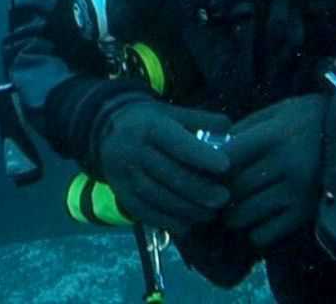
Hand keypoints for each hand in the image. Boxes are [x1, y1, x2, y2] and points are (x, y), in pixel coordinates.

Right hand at [92, 100, 232, 234]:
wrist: (106, 131)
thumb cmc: (149, 122)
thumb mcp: (171, 112)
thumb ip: (200, 120)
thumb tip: (229, 128)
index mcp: (149, 127)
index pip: (176, 143)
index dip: (201, 155)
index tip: (225, 166)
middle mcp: (134, 150)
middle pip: (169, 174)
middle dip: (200, 189)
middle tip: (224, 198)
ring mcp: (125, 175)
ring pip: (159, 197)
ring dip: (188, 209)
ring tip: (210, 213)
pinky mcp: (121, 194)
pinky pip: (146, 213)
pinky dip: (169, 222)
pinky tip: (188, 224)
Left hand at [222, 94, 327, 250]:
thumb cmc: (311, 119)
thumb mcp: (279, 111)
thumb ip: (246, 127)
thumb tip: (215, 146)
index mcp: (275, 136)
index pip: (227, 156)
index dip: (209, 165)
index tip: (203, 168)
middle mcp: (286, 166)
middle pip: (233, 189)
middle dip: (216, 193)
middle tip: (212, 193)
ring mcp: (298, 193)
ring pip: (246, 214)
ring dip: (231, 215)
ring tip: (230, 209)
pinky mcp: (307, 214)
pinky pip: (267, 233)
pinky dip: (254, 231)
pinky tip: (256, 221)